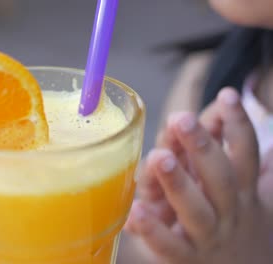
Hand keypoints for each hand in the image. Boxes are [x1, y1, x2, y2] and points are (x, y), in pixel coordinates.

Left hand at [126, 88, 272, 263]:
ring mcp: (207, 236)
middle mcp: (229, 212)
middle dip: (202, 147)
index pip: (244, 153)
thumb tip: (227, 117)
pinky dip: (153, 230)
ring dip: (178, 184)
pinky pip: (169, 245)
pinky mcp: (186, 259)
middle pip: (220, 177)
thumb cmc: (233, 223)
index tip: (227, 95)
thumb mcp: (238, 191)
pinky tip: (136, 212)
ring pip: (195, 210)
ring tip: (159, 158)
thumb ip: (228, 156)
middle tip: (180, 118)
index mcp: (242, 192)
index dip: (238, 124)